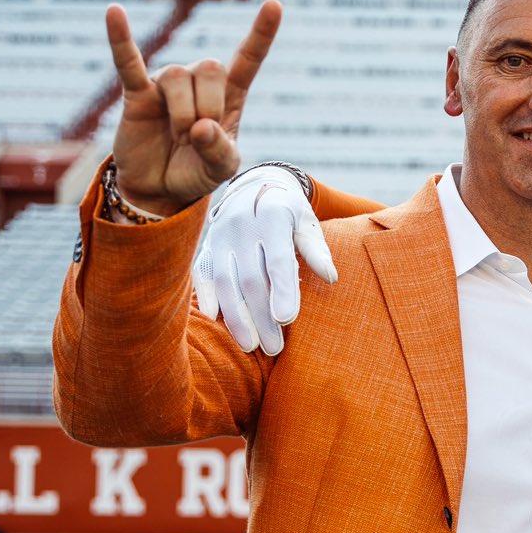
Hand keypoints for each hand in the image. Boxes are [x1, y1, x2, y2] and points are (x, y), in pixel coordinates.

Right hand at [105, 0, 280, 214]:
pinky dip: (120, 38)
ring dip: (182, 113)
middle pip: (210, 66)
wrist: (159, 189)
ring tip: (178, 136)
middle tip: (199, 136)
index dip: (261, 33)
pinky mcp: (137, 93)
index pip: (247, 58)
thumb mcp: (221, 169)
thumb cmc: (196, 172)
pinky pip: (128, 61)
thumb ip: (220, 151)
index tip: (274, 4)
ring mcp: (166, 84)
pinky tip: (114, 12)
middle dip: (209, 105)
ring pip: (178, 77)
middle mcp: (197, 82)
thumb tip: (201, 127)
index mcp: (228, 95)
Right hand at [193, 166, 336, 354]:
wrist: (255, 184)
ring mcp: (219, 235)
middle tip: (274, 348)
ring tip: (251, 345)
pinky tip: (214, 320)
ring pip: (224, 281)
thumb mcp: (307, 221)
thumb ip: (316, 249)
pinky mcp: (206, 244)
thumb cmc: (288, 210)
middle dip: (261, 316)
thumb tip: (331, 278)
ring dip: (236, 317)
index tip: (286, 319)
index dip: (282, 289)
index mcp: (272, 216)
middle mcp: (241, 225)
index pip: (276, 259)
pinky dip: (205, 296)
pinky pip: (200, 273)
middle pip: (250, 278)